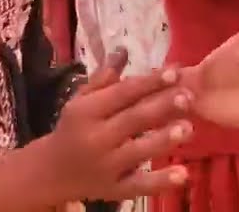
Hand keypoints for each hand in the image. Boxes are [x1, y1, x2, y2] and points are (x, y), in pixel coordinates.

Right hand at [0, 50, 195, 206]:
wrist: (49, 172)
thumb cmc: (73, 128)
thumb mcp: (81, 100)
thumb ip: (105, 77)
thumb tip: (124, 48)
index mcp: (87, 111)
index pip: (123, 94)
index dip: (150, 82)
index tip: (176, 71)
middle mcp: (96, 138)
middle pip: (133, 120)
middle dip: (161, 107)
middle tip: (188, 96)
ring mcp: (106, 166)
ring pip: (138, 152)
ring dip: (163, 140)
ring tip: (188, 128)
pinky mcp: (114, 190)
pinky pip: (139, 186)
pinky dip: (160, 182)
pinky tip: (183, 175)